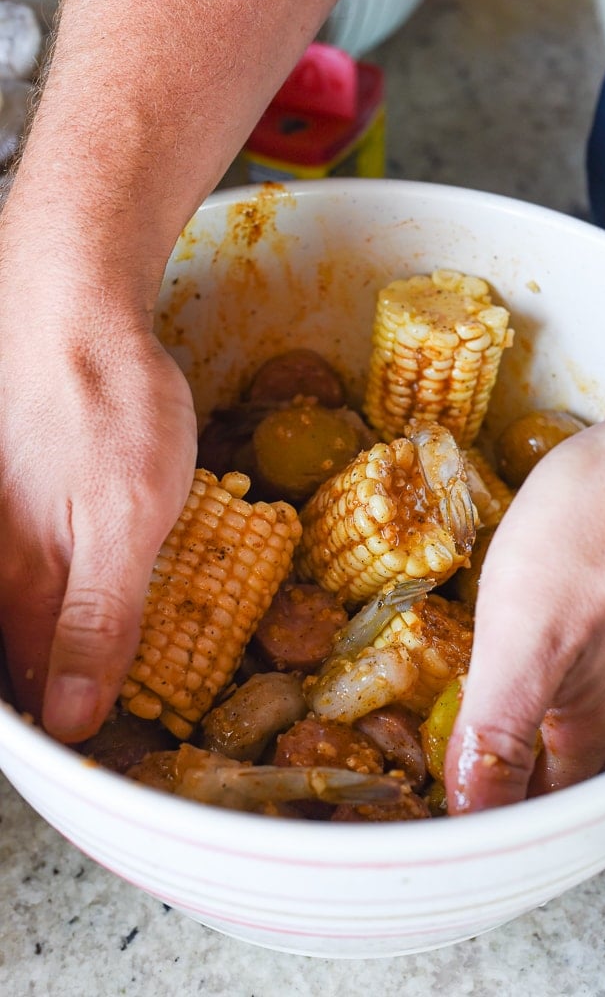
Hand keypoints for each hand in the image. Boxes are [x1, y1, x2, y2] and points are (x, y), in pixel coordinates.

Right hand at [0, 267, 196, 742]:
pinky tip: (80, 598)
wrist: (73, 309)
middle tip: (108, 723)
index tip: (106, 759)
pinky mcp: (21, 498)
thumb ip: (98, 619)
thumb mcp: (127, 520)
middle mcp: (4, 566)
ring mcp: (7, 529)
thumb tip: (72, 719)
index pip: (38, 695)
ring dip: (61, 650)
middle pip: (25, 660)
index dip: (70, 732)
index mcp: (25, 586)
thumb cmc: (106, 408)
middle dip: (63, 697)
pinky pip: (35, 568)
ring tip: (99, 676)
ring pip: (29, 614)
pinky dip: (63, 597)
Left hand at [445, 386, 604, 811]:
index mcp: (585, 729)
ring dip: (510, 732)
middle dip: (492, 780)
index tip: (426, 823)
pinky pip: (568, 665)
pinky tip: (509, 653)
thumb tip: (471, 818)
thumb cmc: (598, 538)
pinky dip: (530, 674)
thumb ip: (498, 733)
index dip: (479, 822)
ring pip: (560, 719)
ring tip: (457, 729)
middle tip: (430, 777)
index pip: (528, 810)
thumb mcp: (526, 642)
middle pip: (549, 771)